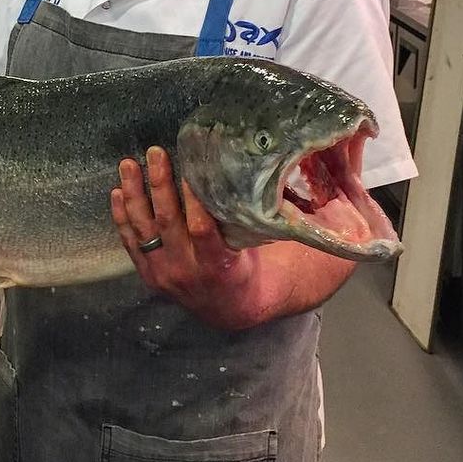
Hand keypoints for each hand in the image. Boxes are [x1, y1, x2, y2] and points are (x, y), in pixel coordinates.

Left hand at [110, 147, 356, 328]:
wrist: (235, 309)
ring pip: (145, 230)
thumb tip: (344, 174)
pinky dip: (123, 216)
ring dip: (136, 194)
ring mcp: (166, 274)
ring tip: (130, 162)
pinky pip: (131, 243)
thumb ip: (316, 221)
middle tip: (158, 152)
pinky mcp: (150, 272)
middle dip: (161, 187)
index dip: (195, 205)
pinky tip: (118, 190)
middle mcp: (189, 274)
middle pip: (169, 225)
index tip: (192, 172)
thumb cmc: (269, 270)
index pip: (204, 234)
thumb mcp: (295, 255)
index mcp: (224, 268)